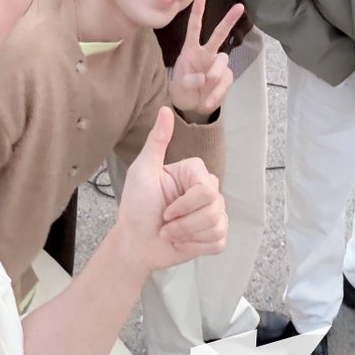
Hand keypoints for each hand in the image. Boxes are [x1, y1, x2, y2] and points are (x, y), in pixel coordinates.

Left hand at [117, 106, 227, 270]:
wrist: (135, 243)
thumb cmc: (136, 206)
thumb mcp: (143, 171)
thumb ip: (157, 141)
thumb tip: (165, 108)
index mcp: (194, 173)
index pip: (206, 188)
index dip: (185, 204)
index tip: (164, 209)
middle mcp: (207, 190)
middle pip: (214, 207)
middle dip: (184, 222)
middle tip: (165, 224)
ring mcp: (213, 213)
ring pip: (217, 225)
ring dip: (187, 235)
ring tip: (170, 233)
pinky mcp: (214, 235)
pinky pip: (219, 241)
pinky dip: (197, 246)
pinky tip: (182, 243)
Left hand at [169, 0, 243, 116]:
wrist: (190, 106)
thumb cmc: (182, 89)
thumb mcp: (178, 84)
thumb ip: (190, 79)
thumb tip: (206, 78)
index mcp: (191, 49)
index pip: (195, 27)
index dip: (198, 12)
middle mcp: (206, 54)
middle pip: (219, 34)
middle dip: (229, 20)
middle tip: (239, 7)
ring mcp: (216, 66)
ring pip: (222, 60)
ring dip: (216, 72)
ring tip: (208, 82)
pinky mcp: (224, 79)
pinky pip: (224, 83)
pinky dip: (216, 93)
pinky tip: (208, 101)